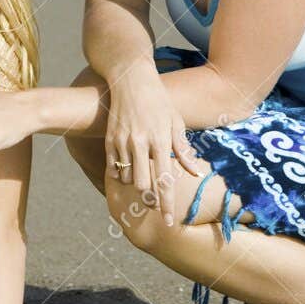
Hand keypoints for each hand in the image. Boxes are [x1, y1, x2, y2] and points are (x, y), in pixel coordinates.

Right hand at [105, 65, 207, 224]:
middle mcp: (141, 143)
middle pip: (143, 185)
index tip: (170, 222)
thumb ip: (183, 150)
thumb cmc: (160, 102)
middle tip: (155, 203)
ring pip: (127, 178)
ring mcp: (123, 141)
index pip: (165, 181)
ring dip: (135, 183)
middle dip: (149, 198)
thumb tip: (194, 173)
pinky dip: (121, 174)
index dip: (167, 204)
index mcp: (160, 140)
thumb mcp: (176, 123)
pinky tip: (129, 169)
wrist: (132, 81)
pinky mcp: (110, 139)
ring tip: (143, 176)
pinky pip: (113, 167)